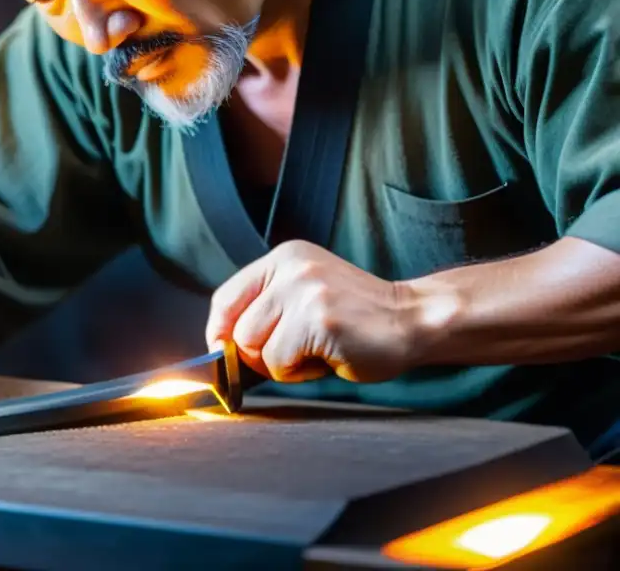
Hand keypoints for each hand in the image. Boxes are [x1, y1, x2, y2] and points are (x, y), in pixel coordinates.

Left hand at [205, 241, 419, 382]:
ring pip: (256, 348)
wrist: (413, 319)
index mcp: (284, 258)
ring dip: (281, 365)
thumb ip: (267, 309)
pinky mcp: (318, 321)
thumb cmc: (357, 318)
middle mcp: (291, 269)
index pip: (226, 298)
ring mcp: (305, 292)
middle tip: (297, 353)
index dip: (219, 332)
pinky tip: (329, 357)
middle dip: (258, 355)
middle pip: (238, 329)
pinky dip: (300, 373)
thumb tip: (222, 347)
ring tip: (316, 351)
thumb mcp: (305, 295)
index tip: (224, 353)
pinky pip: (281, 363)